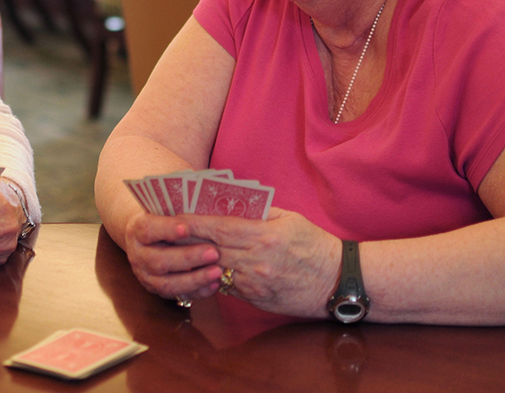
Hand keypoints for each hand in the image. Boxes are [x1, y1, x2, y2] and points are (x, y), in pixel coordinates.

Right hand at [121, 211, 224, 303]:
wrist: (147, 237)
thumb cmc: (163, 216)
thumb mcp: (164, 207)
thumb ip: (179, 204)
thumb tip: (203, 187)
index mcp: (137, 229)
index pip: (148, 230)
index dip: (167, 229)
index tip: (187, 227)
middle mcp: (137, 255)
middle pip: (158, 260)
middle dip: (188, 258)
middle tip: (214, 252)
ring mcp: (146, 275)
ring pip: (167, 284)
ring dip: (194, 279)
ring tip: (217, 271)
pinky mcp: (158, 290)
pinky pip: (178, 296)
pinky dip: (197, 291)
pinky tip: (215, 284)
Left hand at [184, 206, 340, 317]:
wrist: (338, 282)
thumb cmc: (315, 245)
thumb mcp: (290, 218)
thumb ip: (259, 211)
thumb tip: (230, 204)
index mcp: (263, 236)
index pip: (218, 227)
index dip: (193, 221)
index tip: (174, 214)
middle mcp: (255, 262)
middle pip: (210, 249)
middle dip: (186, 239)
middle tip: (166, 229)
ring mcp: (254, 284)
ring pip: (214, 269)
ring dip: (195, 259)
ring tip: (178, 247)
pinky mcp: (256, 299)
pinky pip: (226, 286)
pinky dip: (212, 275)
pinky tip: (200, 267)